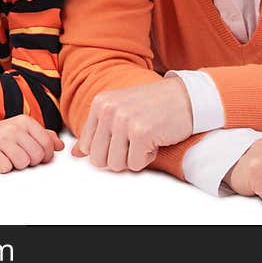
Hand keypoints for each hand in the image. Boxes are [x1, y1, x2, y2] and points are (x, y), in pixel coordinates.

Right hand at [0, 115, 63, 172]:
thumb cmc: (5, 136)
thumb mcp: (25, 131)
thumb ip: (45, 136)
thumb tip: (60, 146)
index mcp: (26, 122)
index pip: (47, 143)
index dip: (46, 156)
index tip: (39, 157)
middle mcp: (14, 128)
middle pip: (37, 155)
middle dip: (31, 161)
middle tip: (21, 157)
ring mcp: (1, 139)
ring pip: (23, 162)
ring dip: (18, 165)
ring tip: (11, 158)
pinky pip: (6, 167)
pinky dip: (4, 168)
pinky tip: (0, 161)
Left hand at [71, 77, 192, 171]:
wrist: (186, 97)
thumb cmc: (154, 105)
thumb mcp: (120, 110)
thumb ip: (97, 131)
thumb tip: (75, 155)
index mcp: (100, 103)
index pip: (86, 146)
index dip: (105, 150)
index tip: (122, 140)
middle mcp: (108, 110)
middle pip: (98, 159)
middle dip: (118, 157)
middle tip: (134, 141)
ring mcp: (124, 121)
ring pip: (116, 164)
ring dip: (133, 157)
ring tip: (145, 138)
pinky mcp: (141, 133)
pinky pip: (136, 164)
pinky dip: (148, 158)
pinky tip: (155, 139)